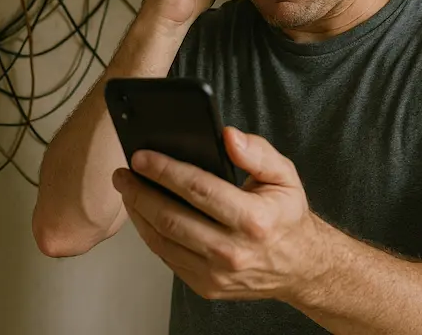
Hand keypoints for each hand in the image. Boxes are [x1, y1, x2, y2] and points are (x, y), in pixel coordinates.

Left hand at [112, 127, 327, 301]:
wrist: (299, 266)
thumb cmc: (286, 216)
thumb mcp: (284, 176)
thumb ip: (258, 152)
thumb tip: (228, 136)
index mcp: (254, 220)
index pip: (198, 189)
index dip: (165, 170)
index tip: (141, 156)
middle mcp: (233, 251)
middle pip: (171, 217)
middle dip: (140, 191)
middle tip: (122, 172)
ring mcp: (217, 274)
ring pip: (162, 240)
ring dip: (138, 212)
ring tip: (127, 189)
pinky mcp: (205, 286)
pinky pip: (167, 257)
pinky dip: (149, 233)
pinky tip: (143, 213)